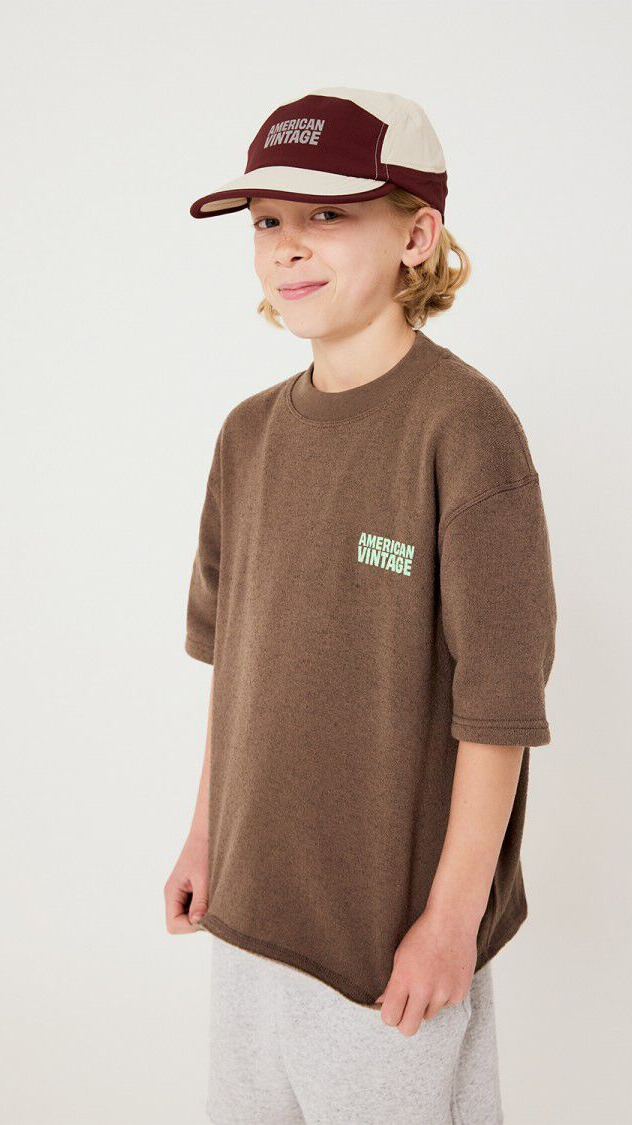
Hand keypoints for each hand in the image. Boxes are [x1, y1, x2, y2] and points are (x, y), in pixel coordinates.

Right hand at [164, 831, 208, 933]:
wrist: (209, 829)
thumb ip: (200, 901)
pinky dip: (206, 906)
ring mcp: (182, 893)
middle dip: (198, 921)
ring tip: (215, 897)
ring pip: (189, 917)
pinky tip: (215, 894)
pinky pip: (196, 907)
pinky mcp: (191, 889)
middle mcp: (174, 895)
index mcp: (171, 892)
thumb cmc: (205, 850)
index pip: (173, 925)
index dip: (190, 926)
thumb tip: (197, 923)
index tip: (207, 915)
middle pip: (180, 923)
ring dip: (203, 912)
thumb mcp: (204, 878)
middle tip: (215, 907)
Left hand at [374, 908, 477, 1035]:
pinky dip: (442, 996)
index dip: (389, 1016)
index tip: (392, 1009)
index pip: (390, 1018)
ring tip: (429, 979)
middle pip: (408, 1029)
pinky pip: (445, 1006)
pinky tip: (443, 975)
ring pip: (428, 1015)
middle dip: (404, 1023)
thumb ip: (391, 983)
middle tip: (406, 1010)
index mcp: (404, 978)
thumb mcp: (400, 955)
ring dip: (426, 1004)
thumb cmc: (423, 935)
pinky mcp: (460, 993)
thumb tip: (381, 1003)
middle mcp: (424, 989)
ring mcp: (444, 992)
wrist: (453, 921)